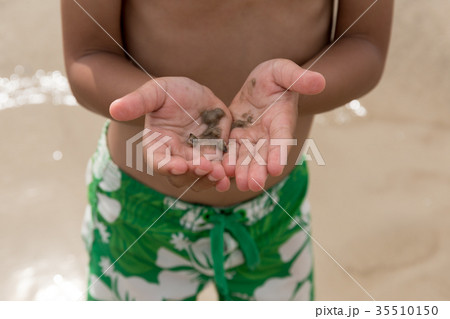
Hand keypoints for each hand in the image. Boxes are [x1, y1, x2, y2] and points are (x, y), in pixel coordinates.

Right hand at [110, 77, 231, 191]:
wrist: (195, 93)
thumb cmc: (170, 92)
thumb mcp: (155, 92)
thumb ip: (137, 102)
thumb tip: (114, 108)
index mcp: (157, 146)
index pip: (158, 162)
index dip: (167, 166)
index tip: (178, 165)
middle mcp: (176, 157)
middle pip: (183, 175)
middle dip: (194, 174)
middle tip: (206, 168)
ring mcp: (197, 158)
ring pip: (202, 178)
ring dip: (211, 179)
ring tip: (221, 175)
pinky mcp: (215, 156)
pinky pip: (220, 170)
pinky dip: (225, 174)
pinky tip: (232, 175)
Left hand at [223, 59, 325, 190]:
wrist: (259, 82)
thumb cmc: (275, 75)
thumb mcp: (284, 71)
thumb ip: (299, 78)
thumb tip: (320, 81)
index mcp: (282, 120)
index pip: (282, 139)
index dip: (279, 153)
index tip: (276, 168)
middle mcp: (268, 134)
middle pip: (264, 155)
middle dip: (258, 170)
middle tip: (253, 184)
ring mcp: (251, 138)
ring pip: (247, 157)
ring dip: (242, 171)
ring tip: (238, 183)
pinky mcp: (236, 137)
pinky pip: (230, 151)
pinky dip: (227, 161)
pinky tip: (220, 171)